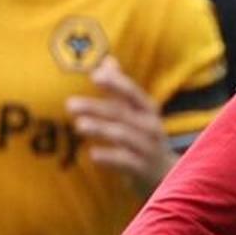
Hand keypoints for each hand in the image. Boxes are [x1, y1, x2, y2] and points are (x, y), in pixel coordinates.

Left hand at [68, 60, 173, 191]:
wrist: (165, 174)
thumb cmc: (144, 138)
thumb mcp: (137, 113)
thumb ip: (120, 89)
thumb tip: (107, 60)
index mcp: (147, 110)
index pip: (132, 92)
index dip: (116, 83)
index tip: (95, 75)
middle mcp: (150, 127)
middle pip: (122, 113)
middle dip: (96, 107)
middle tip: (70, 104)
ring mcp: (147, 148)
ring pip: (123, 136)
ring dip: (101, 129)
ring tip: (79, 126)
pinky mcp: (142, 169)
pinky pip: (126, 162)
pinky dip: (110, 158)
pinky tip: (93, 154)